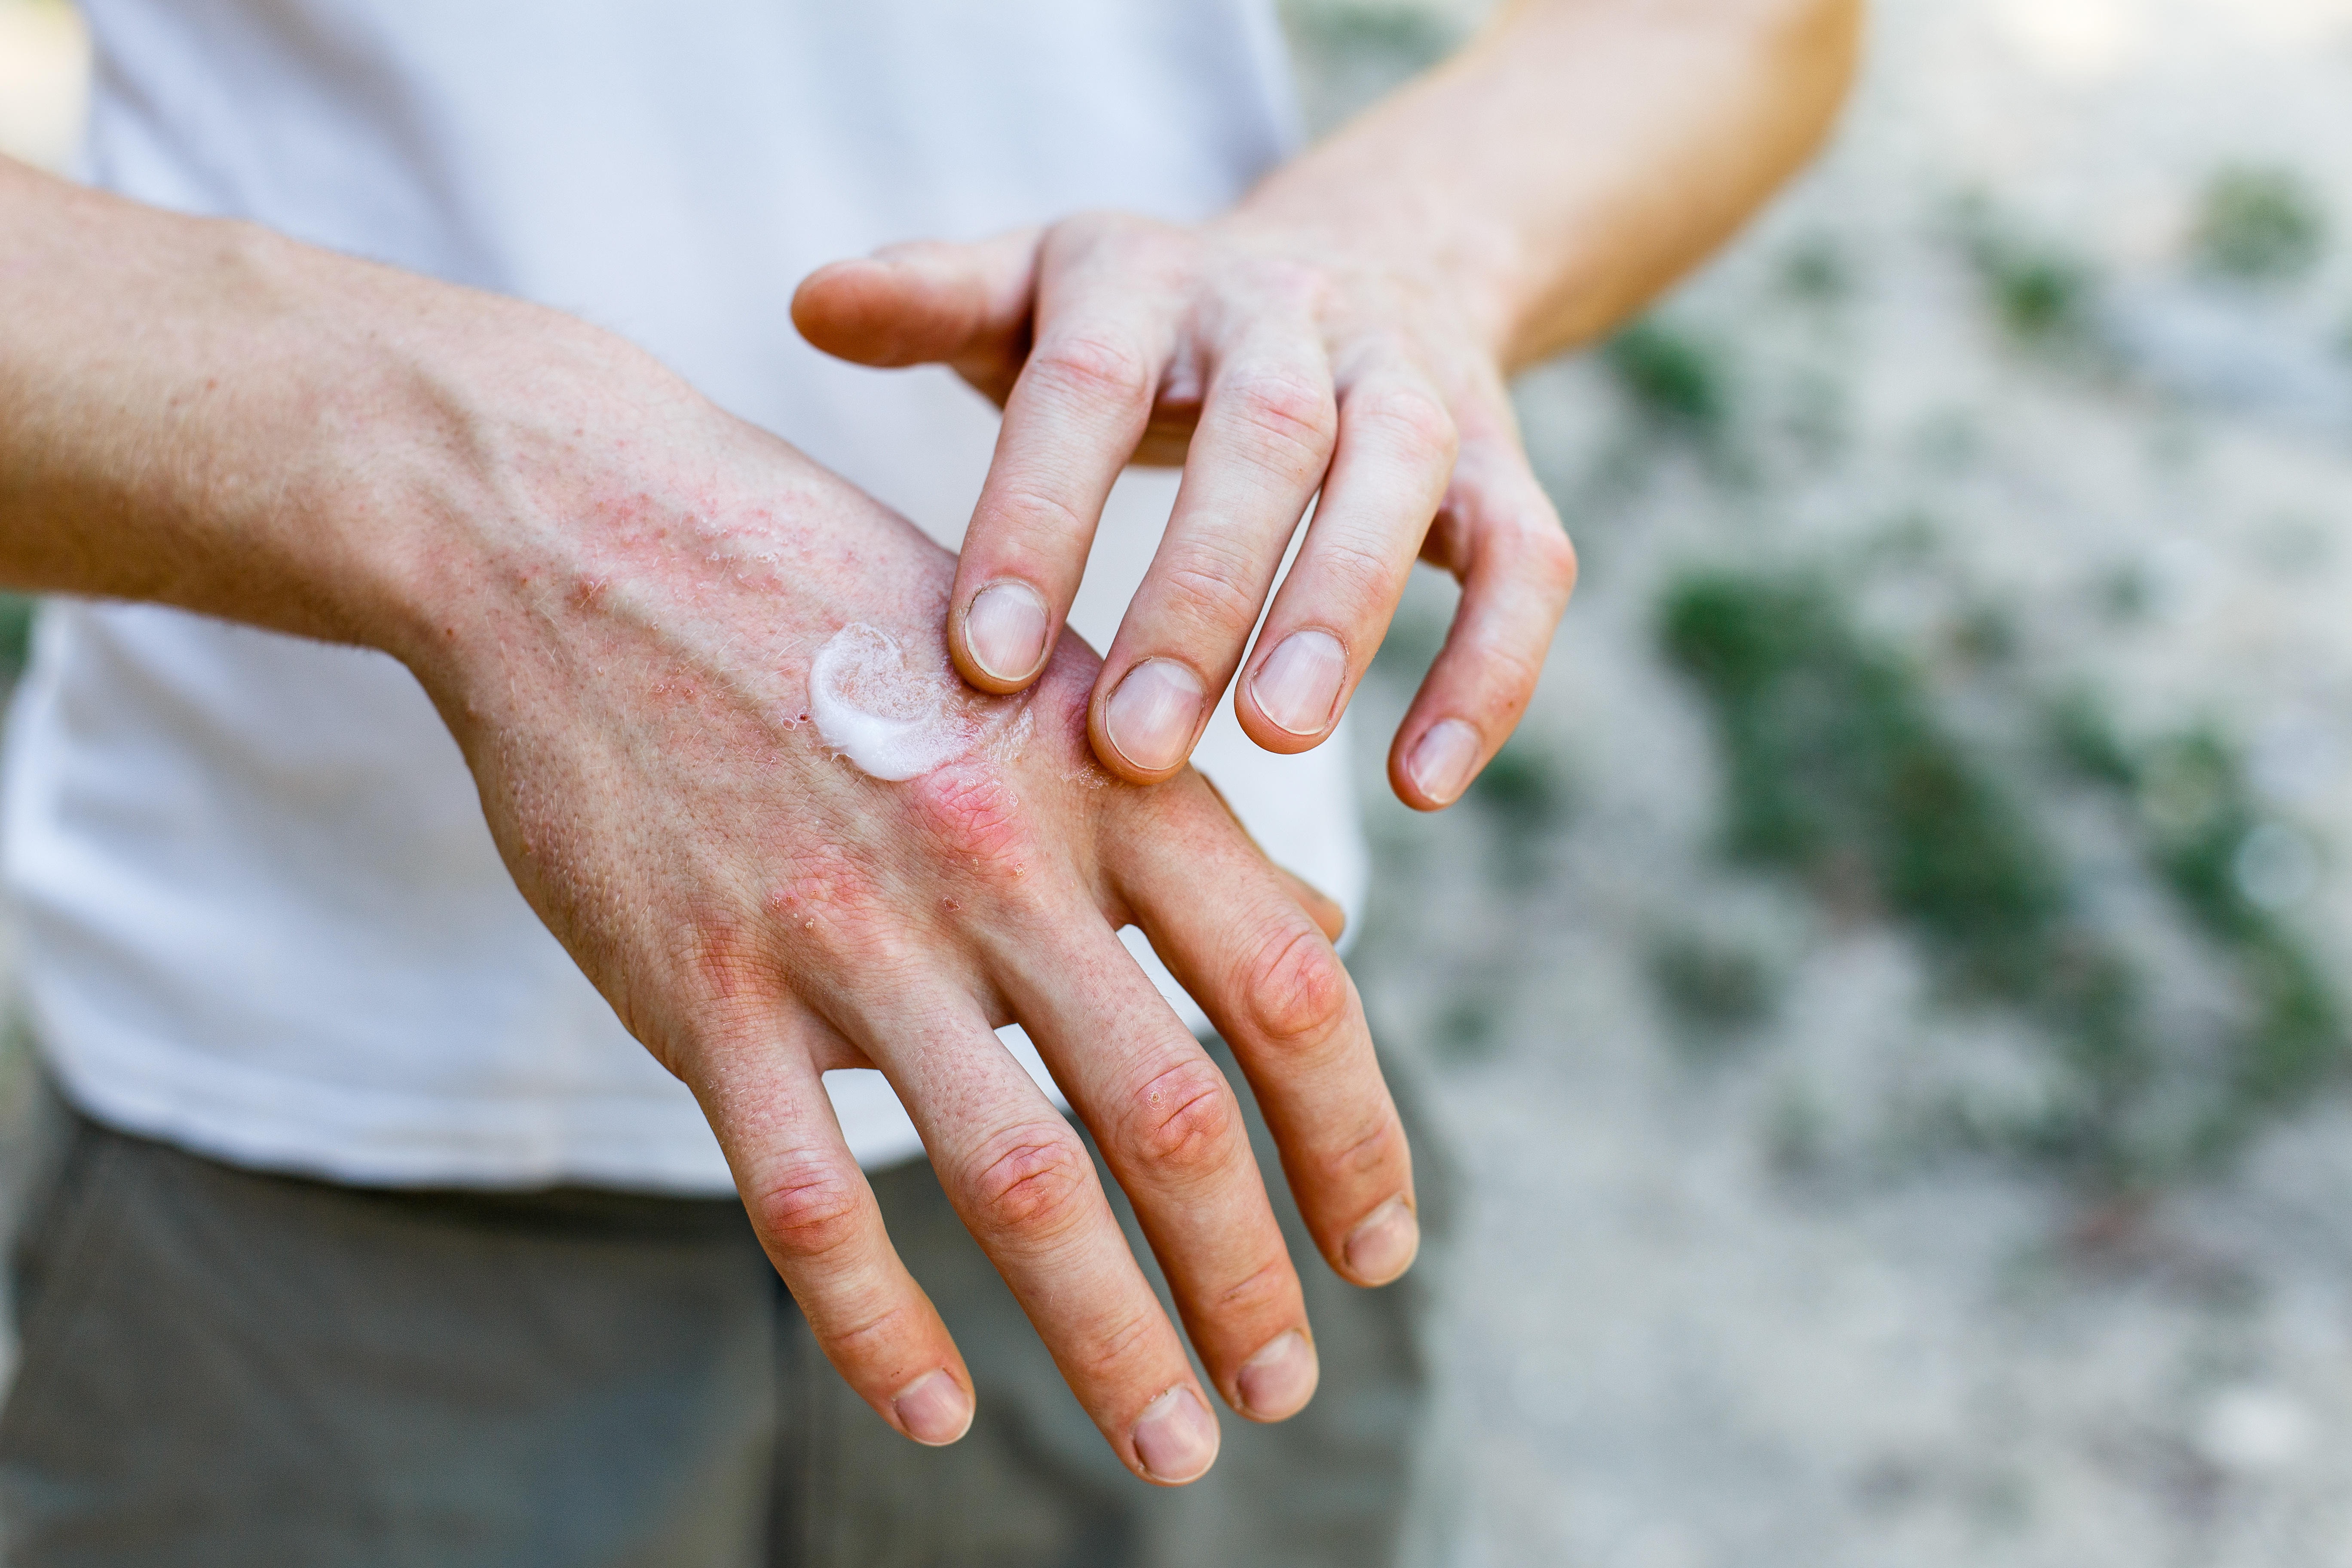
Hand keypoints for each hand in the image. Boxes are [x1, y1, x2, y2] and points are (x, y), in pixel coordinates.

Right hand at [383, 330, 1419, 1484]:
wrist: (581, 529)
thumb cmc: (841, 604)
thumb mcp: (1047, 671)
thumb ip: (1181, 822)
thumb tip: (1325, 941)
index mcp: (1104, 773)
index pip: (1288, 992)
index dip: (1356, 1141)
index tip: (1382, 1252)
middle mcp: (995, 854)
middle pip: (1171, 1115)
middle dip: (1248, 1281)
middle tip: (1291, 1387)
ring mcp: (839, 924)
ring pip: (1012, 1183)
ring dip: (1111, 1339)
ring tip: (1177, 1441)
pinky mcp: (698, 983)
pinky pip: (801, 1196)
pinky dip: (876, 1324)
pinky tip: (934, 1410)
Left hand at [791, 211, 1578, 807]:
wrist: (1359, 257)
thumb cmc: (1144, 330)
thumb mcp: (1033, 295)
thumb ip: (932, 302)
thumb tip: (808, 302)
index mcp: (1145, 279)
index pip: (1084, 388)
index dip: (1037, 520)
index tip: (982, 667)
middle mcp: (1287, 312)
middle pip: (1260, 436)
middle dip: (1196, 593)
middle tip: (1130, 749)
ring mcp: (1410, 379)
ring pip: (1401, 479)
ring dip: (1343, 610)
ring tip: (1275, 740)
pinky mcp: (1502, 457)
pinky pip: (1524, 560)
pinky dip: (1487, 670)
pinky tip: (1422, 787)